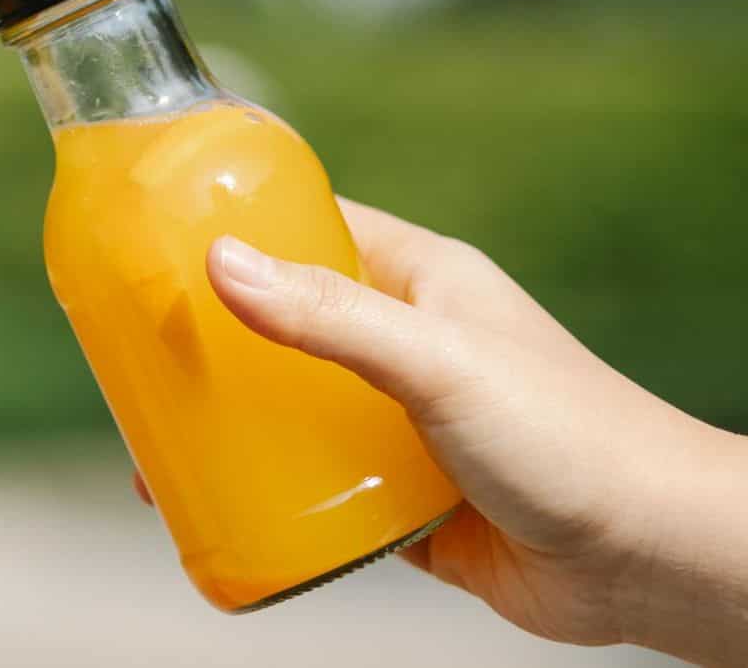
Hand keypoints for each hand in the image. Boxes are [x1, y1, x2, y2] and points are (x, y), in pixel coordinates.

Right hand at [135, 198, 747, 664]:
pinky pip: (317, 486)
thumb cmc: (571, 438)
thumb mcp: (440, 364)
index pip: (311, 232)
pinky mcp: (405, 497)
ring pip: (293, 412)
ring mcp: (403, 423)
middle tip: (138, 364)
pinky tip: (218, 507)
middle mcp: (407, 344)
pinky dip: (268, 494)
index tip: (158, 248)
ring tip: (156, 448)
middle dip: (213, 345)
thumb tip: (221, 264)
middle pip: (284, 327)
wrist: (652, 560)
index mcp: (421, 282)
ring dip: (231, 426)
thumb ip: (332, 319)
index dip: (237, 231)